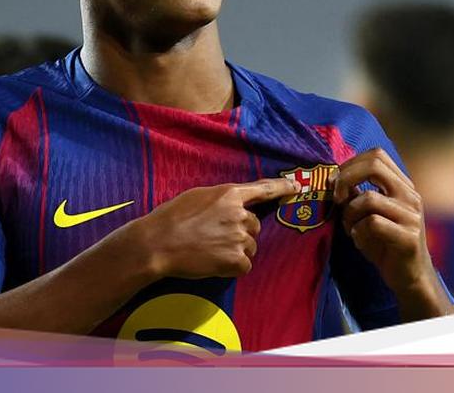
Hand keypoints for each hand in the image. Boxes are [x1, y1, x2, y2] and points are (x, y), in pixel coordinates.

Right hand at [135, 177, 298, 278]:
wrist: (158, 243)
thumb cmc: (171, 218)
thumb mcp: (197, 196)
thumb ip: (221, 199)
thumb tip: (232, 205)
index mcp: (230, 194)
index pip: (263, 189)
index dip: (281, 188)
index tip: (296, 187)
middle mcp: (239, 214)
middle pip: (254, 225)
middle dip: (240, 232)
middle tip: (214, 237)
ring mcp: (240, 237)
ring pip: (250, 246)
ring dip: (236, 250)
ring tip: (209, 250)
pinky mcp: (237, 259)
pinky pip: (244, 265)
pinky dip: (232, 267)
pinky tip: (212, 262)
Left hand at [334, 148, 451, 315]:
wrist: (409, 277)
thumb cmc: (386, 244)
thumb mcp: (370, 214)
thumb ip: (357, 195)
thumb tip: (334, 179)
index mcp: (402, 186)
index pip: (376, 155)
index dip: (350, 164)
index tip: (334, 183)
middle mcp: (410, 195)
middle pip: (374, 166)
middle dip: (346, 178)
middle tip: (336, 198)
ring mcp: (411, 215)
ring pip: (368, 199)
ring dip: (349, 214)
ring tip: (350, 228)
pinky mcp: (408, 237)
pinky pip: (372, 223)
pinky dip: (358, 232)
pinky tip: (359, 241)